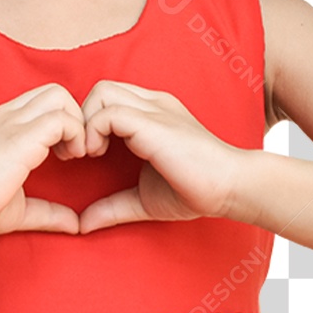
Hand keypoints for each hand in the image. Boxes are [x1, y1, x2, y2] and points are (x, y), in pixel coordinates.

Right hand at [0, 82, 86, 237]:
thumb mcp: (19, 206)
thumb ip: (48, 211)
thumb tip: (75, 224)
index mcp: (3, 122)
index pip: (44, 99)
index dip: (63, 121)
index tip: (64, 153)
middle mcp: (8, 115)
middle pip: (56, 91)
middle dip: (74, 116)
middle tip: (72, 152)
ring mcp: (12, 122)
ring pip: (60, 96)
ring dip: (76, 123)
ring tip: (72, 155)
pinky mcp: (20, 137)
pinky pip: (61, 119)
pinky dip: (76, 135)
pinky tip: (70, 159)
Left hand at [73, 79, 243, 234]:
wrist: (231, 187)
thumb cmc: (194, 191)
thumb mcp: (143, 199)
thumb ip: (113, 206)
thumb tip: (83, 224)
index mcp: (151, 113)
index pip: (107, 97)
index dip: (89, 121)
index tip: (85, 155)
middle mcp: (151, 104)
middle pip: (100, 88)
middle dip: (81, 117)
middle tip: (82, 153)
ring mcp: (153, 109)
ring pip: (101, 92)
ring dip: (85, 122)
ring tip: (91, 154)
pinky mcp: (153, 122)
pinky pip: (109, 112)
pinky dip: (93, 131)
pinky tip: (98, 155)